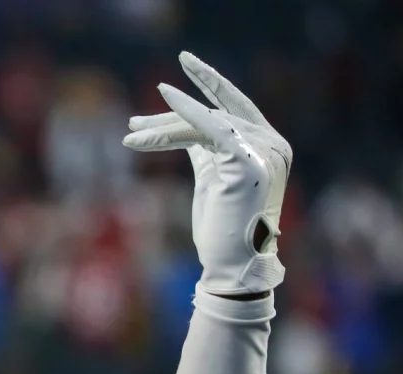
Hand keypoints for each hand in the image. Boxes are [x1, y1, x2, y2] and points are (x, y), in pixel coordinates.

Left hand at [124, 51, 291, 296]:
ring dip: (163, 127)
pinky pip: (211, 128)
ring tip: (129, 135)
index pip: (232, 109)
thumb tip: (180, 128)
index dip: (206, 87)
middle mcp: (272, 143)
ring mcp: (264, 150)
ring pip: (205, 123)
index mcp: (267, 146)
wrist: (232, 266)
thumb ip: (205, 150)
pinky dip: (185, 113)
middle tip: (139, 112)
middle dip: (174, 112)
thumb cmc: (220, 231)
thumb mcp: (211, 181)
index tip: (172, 79)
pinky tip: (164, 100)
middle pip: (214, 114)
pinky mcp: (249, 159)